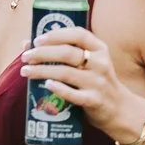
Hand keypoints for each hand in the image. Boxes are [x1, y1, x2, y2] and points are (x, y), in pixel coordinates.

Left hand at [24, 26, 144, 143]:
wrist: (119, 109)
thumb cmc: (97, 82)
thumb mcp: (90, 63)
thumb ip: (65, 53)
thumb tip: (27, 44)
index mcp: (100, 50)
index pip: (79, 34)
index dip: (57, 34)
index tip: (37, 39)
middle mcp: (101, 63)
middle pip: (68, 53)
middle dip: (42, 53)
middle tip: (25, 57)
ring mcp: (98, 82)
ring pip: (66, 73)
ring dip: (42, 71)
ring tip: (25, 71)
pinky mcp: (94, 101)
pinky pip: (73, 94)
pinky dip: (58, 89)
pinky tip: (46, 85)